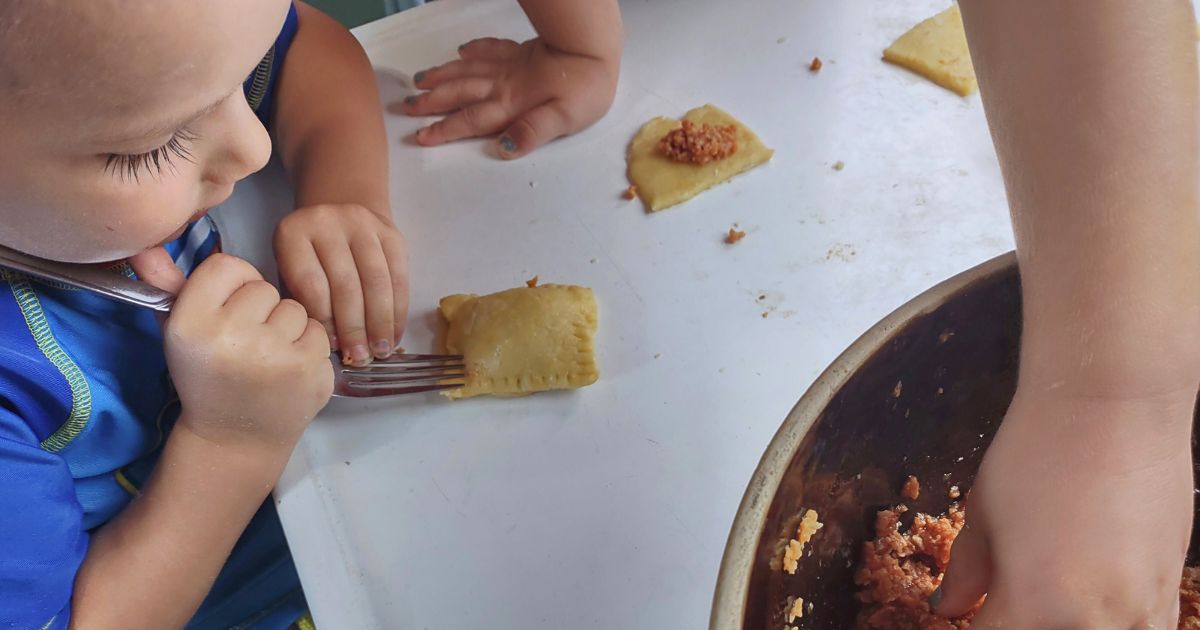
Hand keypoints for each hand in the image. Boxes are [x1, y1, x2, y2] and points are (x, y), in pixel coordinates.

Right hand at [129, 250, 333, 448]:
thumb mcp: (180, 334)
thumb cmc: (207, 379)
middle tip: (246, 343)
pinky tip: (287, 370)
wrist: (235, 439)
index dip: (232, 285)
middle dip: (260, 310)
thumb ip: (170, 288)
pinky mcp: (309, 370)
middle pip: (264, 287)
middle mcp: (233, 336)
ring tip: (267, 357)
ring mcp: (275, 354)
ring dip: (286, 328)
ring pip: (295, 308)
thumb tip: (148, 248)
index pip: (226, 265)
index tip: (228, 310)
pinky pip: (318, 332)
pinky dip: (307, 348)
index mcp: (192, 323)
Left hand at [273, 203, 408, 365]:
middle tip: (360, 357)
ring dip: (381, 322)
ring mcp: (363, 224)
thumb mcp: (289, 270)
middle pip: (346, 284)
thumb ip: (303, 301)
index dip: (325, 320)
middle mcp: (329, 222)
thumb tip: (327, 344)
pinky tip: (394, 333)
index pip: (312, 284)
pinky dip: (398, 310)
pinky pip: (399, 276)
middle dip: (355, 327)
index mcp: (294, 233)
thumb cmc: (308, 254)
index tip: (333, 347)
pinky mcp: (391, 232)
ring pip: (377, 281)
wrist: (338, 207)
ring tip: (380, 350)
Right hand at [402, 37, 618, 157]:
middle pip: (460, 93)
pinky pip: (490, 48)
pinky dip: (472, 50)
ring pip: (467, 70)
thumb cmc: (585, 88)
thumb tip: (503, 147)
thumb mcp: (564, 120)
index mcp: (511, 105)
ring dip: (442, 76)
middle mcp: (503, 85)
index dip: (445, 129)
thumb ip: (531, 132)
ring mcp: (510, 65)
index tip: (420, 136)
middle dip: (432, 102)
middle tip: (405, 106)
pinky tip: (462, 51)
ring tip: (419, 80)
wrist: (593, 48)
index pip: (471, 120)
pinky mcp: (521, 50)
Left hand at [933, 386, 1194, 626]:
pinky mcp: (1173, 588)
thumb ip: (966, 571)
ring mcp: (1142, 609)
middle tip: (1006, 600)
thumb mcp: (984, 513)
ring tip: (1052, 594)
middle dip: (1019, 625)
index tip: (972, 615)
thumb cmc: (1039, 451)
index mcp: (1034, 606)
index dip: (973, 627)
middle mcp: (1093, 622)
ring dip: (1068, 623)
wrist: (1115, 406)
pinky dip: (1115, 622)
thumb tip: (949, 607)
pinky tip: (1094, 598)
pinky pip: (1146, 629)